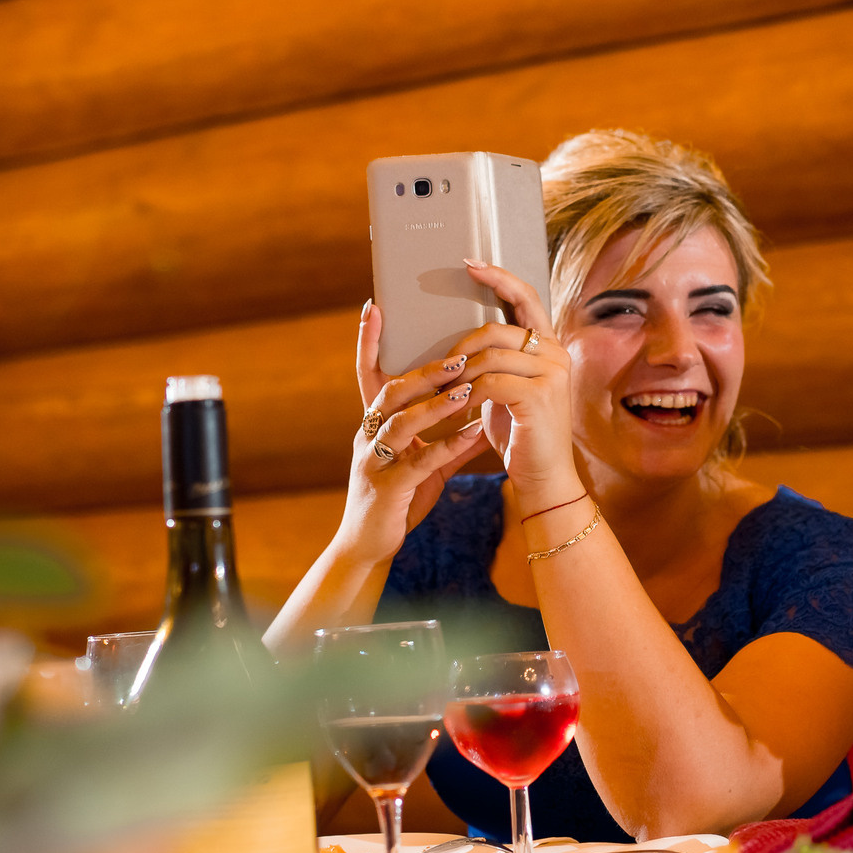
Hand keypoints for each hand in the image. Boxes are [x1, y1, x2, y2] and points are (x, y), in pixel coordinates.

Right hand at [335, 301, 491, 563]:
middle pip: (391, 391)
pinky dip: (448, 445)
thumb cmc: (397, 502)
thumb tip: (485, 418)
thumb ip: (451, 441)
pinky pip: (419, 461)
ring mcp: (373, 461)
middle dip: (425, 372)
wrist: (368, 547)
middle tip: (459, 355)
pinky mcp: (386, 487)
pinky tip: (474, 433)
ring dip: (435, 404)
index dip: (368, 341)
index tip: (374, 305)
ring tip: (466, 388)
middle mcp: (368, 436)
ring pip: (402, 422)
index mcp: (373, 424)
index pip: (367, 374)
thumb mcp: (425, 467)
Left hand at [454, 259, 581, 506]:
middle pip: (496, 328)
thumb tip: (462, 340)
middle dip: (459, 346)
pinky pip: (490, 382)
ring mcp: (552, 373)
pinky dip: (466, 395)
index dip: (498, 277)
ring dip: (458, 374)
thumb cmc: (520, 435)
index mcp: (549, 346)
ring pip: (489, 355)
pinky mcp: (541, 396)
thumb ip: (494, 361)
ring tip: (441, 392)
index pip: (525, 297)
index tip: (469, 262)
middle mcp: (556, 353)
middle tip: (438, 368)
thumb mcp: (506, 389)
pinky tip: (455, 407)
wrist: (544, 479)